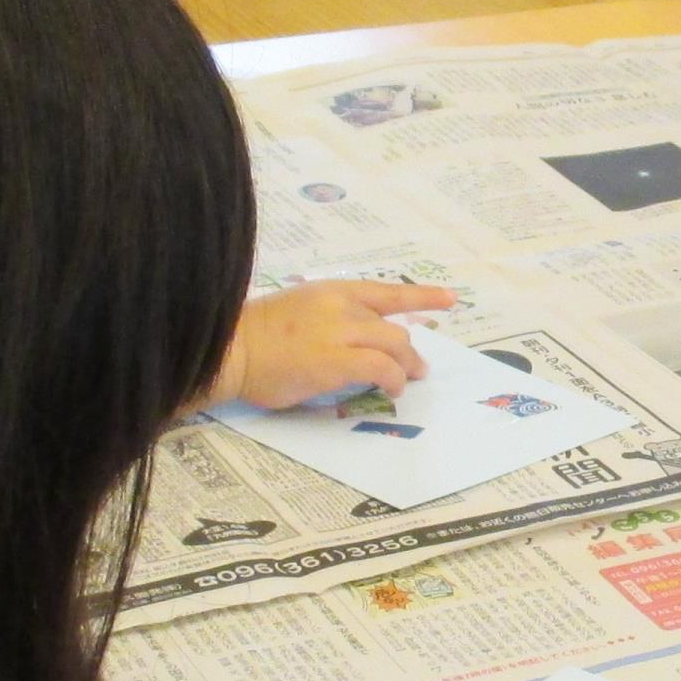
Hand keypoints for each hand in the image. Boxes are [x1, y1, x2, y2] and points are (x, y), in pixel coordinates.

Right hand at [211, 280, 454, 408]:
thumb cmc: (255, 337)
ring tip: (405, 382)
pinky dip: (393, 380)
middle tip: (416, 368)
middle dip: (410, 351)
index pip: (386, 291)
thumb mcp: (298, 310)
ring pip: (395, 346)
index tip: (451, 298)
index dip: (422, 295)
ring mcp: (340, 331)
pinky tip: (391, 390)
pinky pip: (382, 369)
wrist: (229, 349)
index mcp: (330, 290)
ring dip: (406, 367)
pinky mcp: (338, 360)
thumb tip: (358, 341)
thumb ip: (330, 319)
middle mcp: (340, 306)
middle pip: (395, 327)